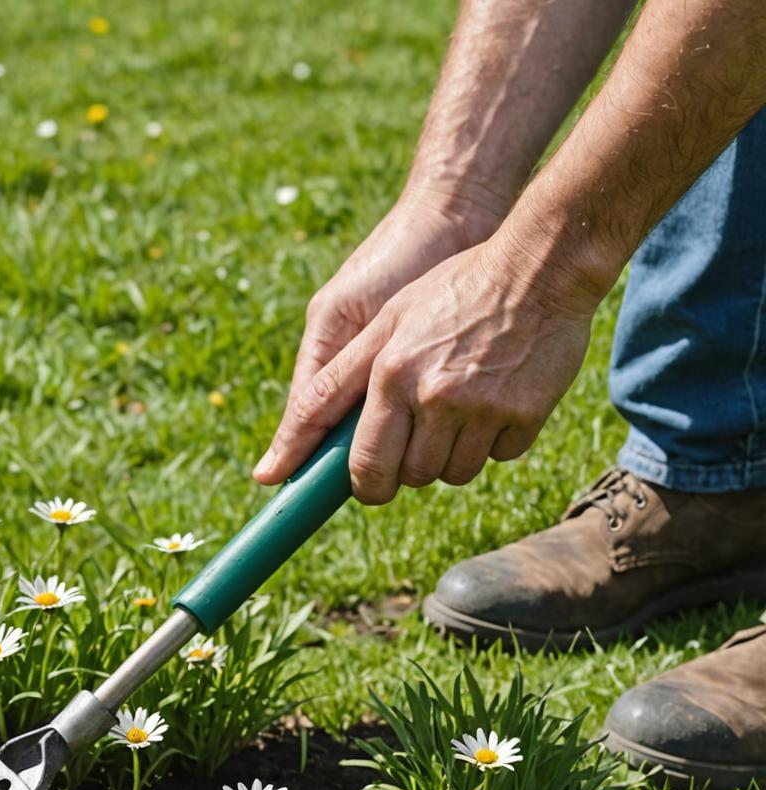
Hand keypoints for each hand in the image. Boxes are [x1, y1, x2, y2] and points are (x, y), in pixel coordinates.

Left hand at [254, 237, 595, 502]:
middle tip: (417, 440)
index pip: (364, 461)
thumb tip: (284, 451)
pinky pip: (500, 456)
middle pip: (411, 475)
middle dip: (409, 468)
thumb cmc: (452, 289)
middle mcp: (433, 396)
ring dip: (453, 456)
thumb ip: (338, 383)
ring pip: (455, 473)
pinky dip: (496, 440)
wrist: (541, 263)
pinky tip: (498, 400)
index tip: (364, 489)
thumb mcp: (385, 323)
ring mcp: (482, 408)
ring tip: (459, 411)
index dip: (362, 485)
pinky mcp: (526, 414)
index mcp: (391, 375)